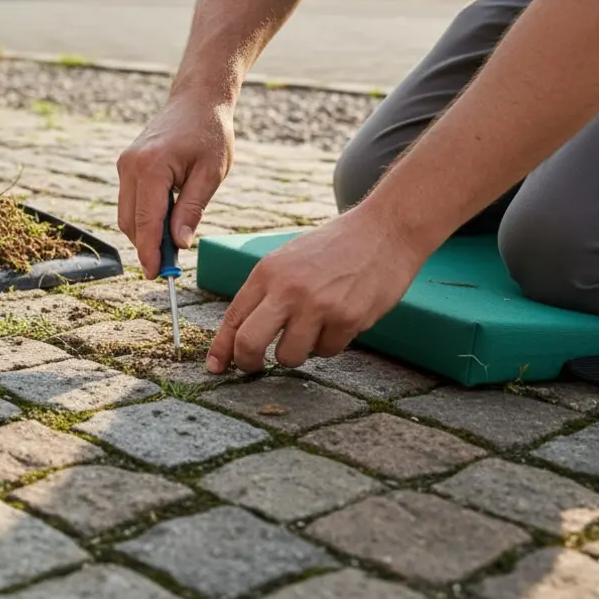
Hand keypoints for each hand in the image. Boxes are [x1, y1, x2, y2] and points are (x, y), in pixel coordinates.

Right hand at [116, 89, 234, 277]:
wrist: (196, 100)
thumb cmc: (209, 133)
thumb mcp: (211, 174)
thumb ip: (192, 209)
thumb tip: (179, 244)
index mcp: (151, 167)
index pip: (146, 222)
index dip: (149, 252)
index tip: (156, 275)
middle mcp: (130, 166)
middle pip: (130, 222)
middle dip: (146, 246)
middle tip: (171, 265)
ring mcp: (125, 165)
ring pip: (127, 214)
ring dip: (145, 232)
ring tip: (172, 242)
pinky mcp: (127, 165)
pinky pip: (130, 201)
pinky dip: (144, 217)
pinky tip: (166, 221)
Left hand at [207, 206, 430, 372]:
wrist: (384, 231)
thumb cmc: (333, 248)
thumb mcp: (288, 259)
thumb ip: (265, 293)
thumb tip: (239, 334)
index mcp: (268, 272)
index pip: (233, 317)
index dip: (221, 348)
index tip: (215, 367)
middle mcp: (288, 289)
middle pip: (249, 343)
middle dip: (248, 363)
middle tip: (254, 367)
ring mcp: (318, 306)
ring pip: (290, 356)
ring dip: (298, 352)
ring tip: (312, 329)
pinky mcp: (348, 319)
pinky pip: (327, 351)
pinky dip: (330, 344)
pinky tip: (339, 320)